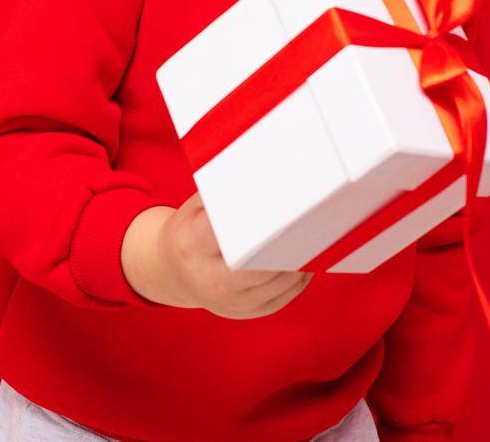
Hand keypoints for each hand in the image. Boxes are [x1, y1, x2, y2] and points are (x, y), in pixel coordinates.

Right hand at [122, 191, 311, 318]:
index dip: (262, 224)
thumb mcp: (196, 206)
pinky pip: (280, 299)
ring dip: (301, 264)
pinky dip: (298, 281)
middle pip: (260, 266)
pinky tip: (307, 262)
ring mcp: (227, 302)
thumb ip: (227, 194)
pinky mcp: (243, 313)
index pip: (231, 235)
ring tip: (318, 240)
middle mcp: (208, 279)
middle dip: (289, 246)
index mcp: (192, 244)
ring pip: (276, 285)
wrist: (171, 271)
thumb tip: (269, 177)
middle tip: (314, 224)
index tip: (287, 208)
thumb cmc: (190, 229)